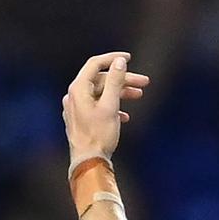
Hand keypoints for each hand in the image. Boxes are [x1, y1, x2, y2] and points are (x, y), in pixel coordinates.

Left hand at [61, 52, 150, 166]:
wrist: (88, 161)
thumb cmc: (99, 134)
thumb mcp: (111, 106)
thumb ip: (116, 82)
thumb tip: (120, 62)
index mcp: (78, 89)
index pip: (95, 64)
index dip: (113, 59)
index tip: (129, 58)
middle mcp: (74, 95)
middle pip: (101, 80)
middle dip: (123, 80)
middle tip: (144, 83)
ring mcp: (76, 107)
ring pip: (100, 93)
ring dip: (120, 93)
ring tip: (138, 96)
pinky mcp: (81, 119)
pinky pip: (97, 106)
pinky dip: (112, 106)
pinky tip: (124, 116)